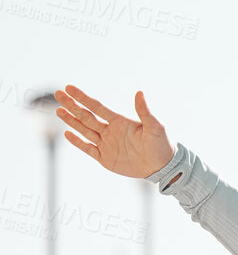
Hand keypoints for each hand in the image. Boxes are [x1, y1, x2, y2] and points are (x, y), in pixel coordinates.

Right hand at [54, 86, 174, 178]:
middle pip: (86, 116)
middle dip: (72, 105)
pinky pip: (88, 149)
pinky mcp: (105, 158)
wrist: (163, 166)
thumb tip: (139, 92)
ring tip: (58, 110)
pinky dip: (78, 142)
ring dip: (71, 121)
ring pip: (84, 130)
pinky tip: (68, 133)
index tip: (69, 87)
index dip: (83, 98)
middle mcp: (110, 131)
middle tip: (58, 94)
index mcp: (119, 122)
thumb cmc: (161, 144)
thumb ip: (144, 111)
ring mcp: (106, 144)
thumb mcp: (155, 126)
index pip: (97, 107)